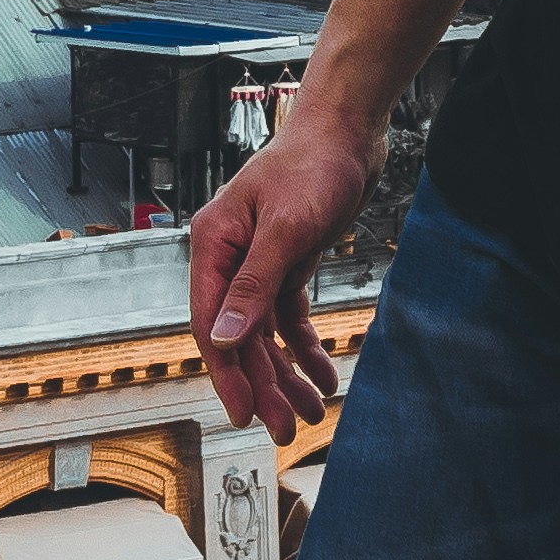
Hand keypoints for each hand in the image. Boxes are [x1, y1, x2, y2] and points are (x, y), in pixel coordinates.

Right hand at [190, 111, 371, 438]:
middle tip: (287, 428)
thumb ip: (253, 287)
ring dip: (286, 372)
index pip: (210, 322)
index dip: (227, 372)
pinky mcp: (286, 260)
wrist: (349, 131)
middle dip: (263, 383)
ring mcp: (257, 259)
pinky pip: (288, 315)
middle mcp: (229, 255)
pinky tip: (321, 373)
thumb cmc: (313, 166)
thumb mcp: (286, 230)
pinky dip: (304, 345)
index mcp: (213, 243)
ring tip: (311, 411)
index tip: (244, 414)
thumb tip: (226, 341)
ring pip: (265, 332)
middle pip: (240, 335)